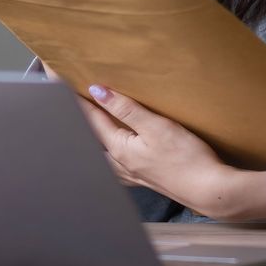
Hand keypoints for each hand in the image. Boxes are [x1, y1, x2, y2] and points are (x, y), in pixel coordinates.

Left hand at [77, 84, 265, 223]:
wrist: (211, 190)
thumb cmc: (188, 160)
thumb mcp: (158, 127)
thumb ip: (126, 109)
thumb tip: (98, 92)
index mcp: (119, 148)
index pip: (88, 116)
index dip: (72, 94)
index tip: (55, 74)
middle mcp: (119, 163)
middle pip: (89, 132)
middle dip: (77, 110)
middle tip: (66, 90)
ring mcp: (130, 172)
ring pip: (99, 148)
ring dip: (90, 130)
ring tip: (84, 115)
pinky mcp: (143, 176)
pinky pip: (114, 160)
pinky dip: (106, 148)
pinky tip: (110, 148)